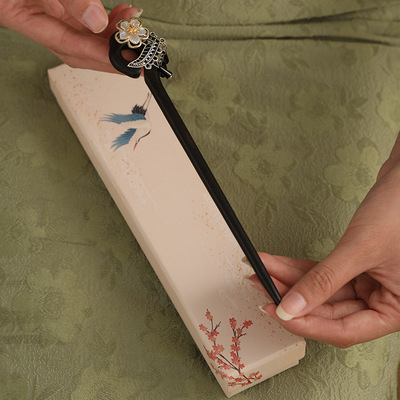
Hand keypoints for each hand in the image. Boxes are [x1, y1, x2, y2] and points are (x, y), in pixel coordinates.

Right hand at [0, 1, 141, 71]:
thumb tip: (97, 21)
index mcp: (21, 16)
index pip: (67, 44)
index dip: (99, 55)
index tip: (125, 61)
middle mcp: (36, 21)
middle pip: (79, 51)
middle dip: (110, 56)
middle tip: (138, 56)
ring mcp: (47, 16)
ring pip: (85, 38)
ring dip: (112, 36)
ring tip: (132, 25)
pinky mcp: (57, 8)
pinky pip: (83, 22)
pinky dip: (104, 22)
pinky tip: (120, 15)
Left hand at [252, 132, 399, 347]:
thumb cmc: (399, 212)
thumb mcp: (360, 250)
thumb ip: (325, 280)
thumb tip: (292, 306)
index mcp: (394, 310)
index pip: (343, 330)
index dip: (307, 323)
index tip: (278, 312)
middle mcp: (381, 300)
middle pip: (327, 310)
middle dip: (292, 297)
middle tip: (264, 286)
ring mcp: (366, 283)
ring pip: (321, 290)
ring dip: (290, 280)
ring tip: (263, 271)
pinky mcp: (354, 266)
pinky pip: (322, 273)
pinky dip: (299, 268)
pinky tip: (277, 264)